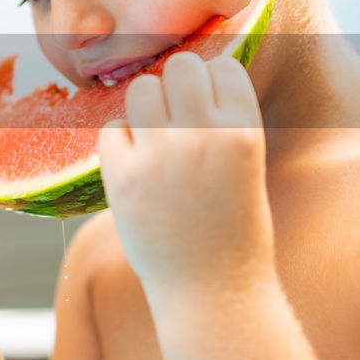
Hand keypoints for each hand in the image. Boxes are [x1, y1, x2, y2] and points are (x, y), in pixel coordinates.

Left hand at [98, 54, 274, 298]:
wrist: (213, 293)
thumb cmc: (234, 229)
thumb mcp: (247, 166)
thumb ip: (223, 121)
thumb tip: (191, 73)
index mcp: (243, 133)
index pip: (222, 66)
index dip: (211, 81)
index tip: (206, 106)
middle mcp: (203, 137)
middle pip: (180, 66)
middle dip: (176, 84)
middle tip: (175, 117)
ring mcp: (161, 157)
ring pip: (141, 89)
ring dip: (144, 106)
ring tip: (153, 136)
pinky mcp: (123, 179)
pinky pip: (111, 128)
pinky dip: (120, 140)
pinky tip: (135, 164)